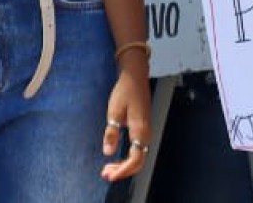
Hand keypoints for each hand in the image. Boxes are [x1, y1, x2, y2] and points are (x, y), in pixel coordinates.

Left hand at [99, 67, 152, 182]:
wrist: (135, 76)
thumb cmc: (125, 91)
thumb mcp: (114, 112)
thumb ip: (112, 134)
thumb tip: (108, 152)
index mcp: (140, 130)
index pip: (135, 159)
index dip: (123, 170)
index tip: (110, 175)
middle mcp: (146, 133)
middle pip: (138, 161)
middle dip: (123, 171)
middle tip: (105, 174)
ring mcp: (146, 130)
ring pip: (138, 156)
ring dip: (124, 165)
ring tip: (108, 168)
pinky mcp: (143, 128)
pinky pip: (137, 149)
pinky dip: (127, 157)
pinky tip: (116, 157)